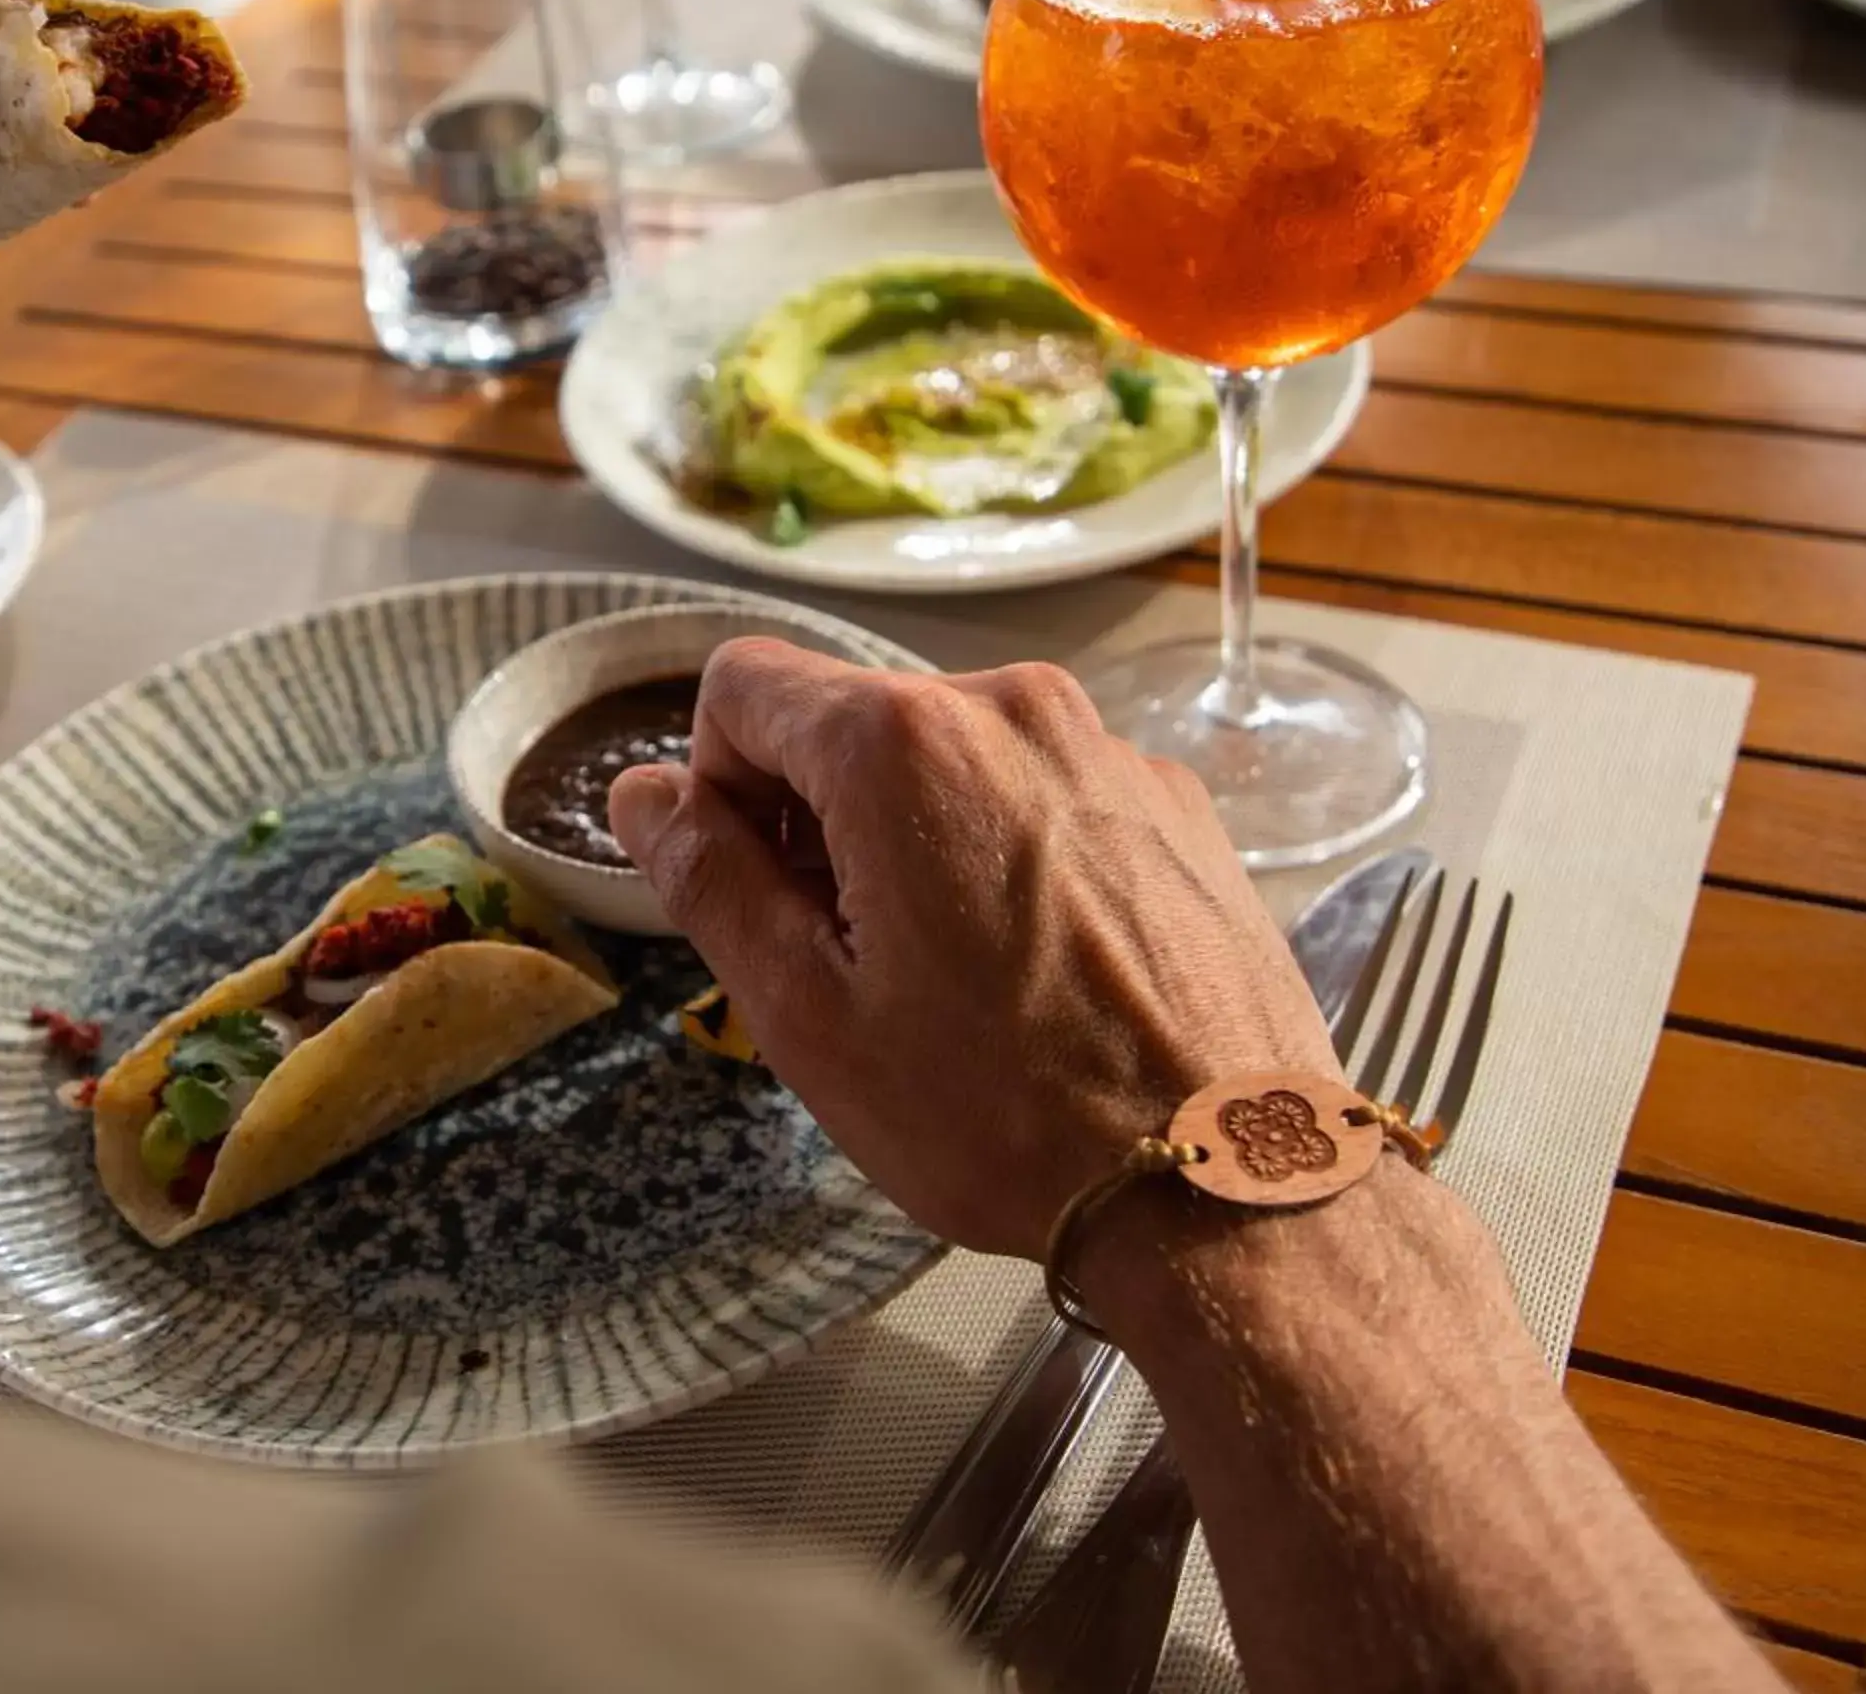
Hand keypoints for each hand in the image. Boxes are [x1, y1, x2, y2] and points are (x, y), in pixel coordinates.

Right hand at [606, 641, 1330, 1261]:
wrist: (1223, 1179)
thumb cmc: (1009, 1115)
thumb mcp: (808, 1017)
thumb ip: (709, 882)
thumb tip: (642, 797)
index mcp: (902, 744)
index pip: (741, 685)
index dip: (717, 788)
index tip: (757, 891)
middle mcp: (1011, 709)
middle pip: (851, 717)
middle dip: (819, 819)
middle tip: (852, 961)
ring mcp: (1106, 748)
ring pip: (951, 756)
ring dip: (917, 838)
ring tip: (954, 978)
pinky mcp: (1172, 801)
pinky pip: (1044, 790)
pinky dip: (1012, 852)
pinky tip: (1040, 970)